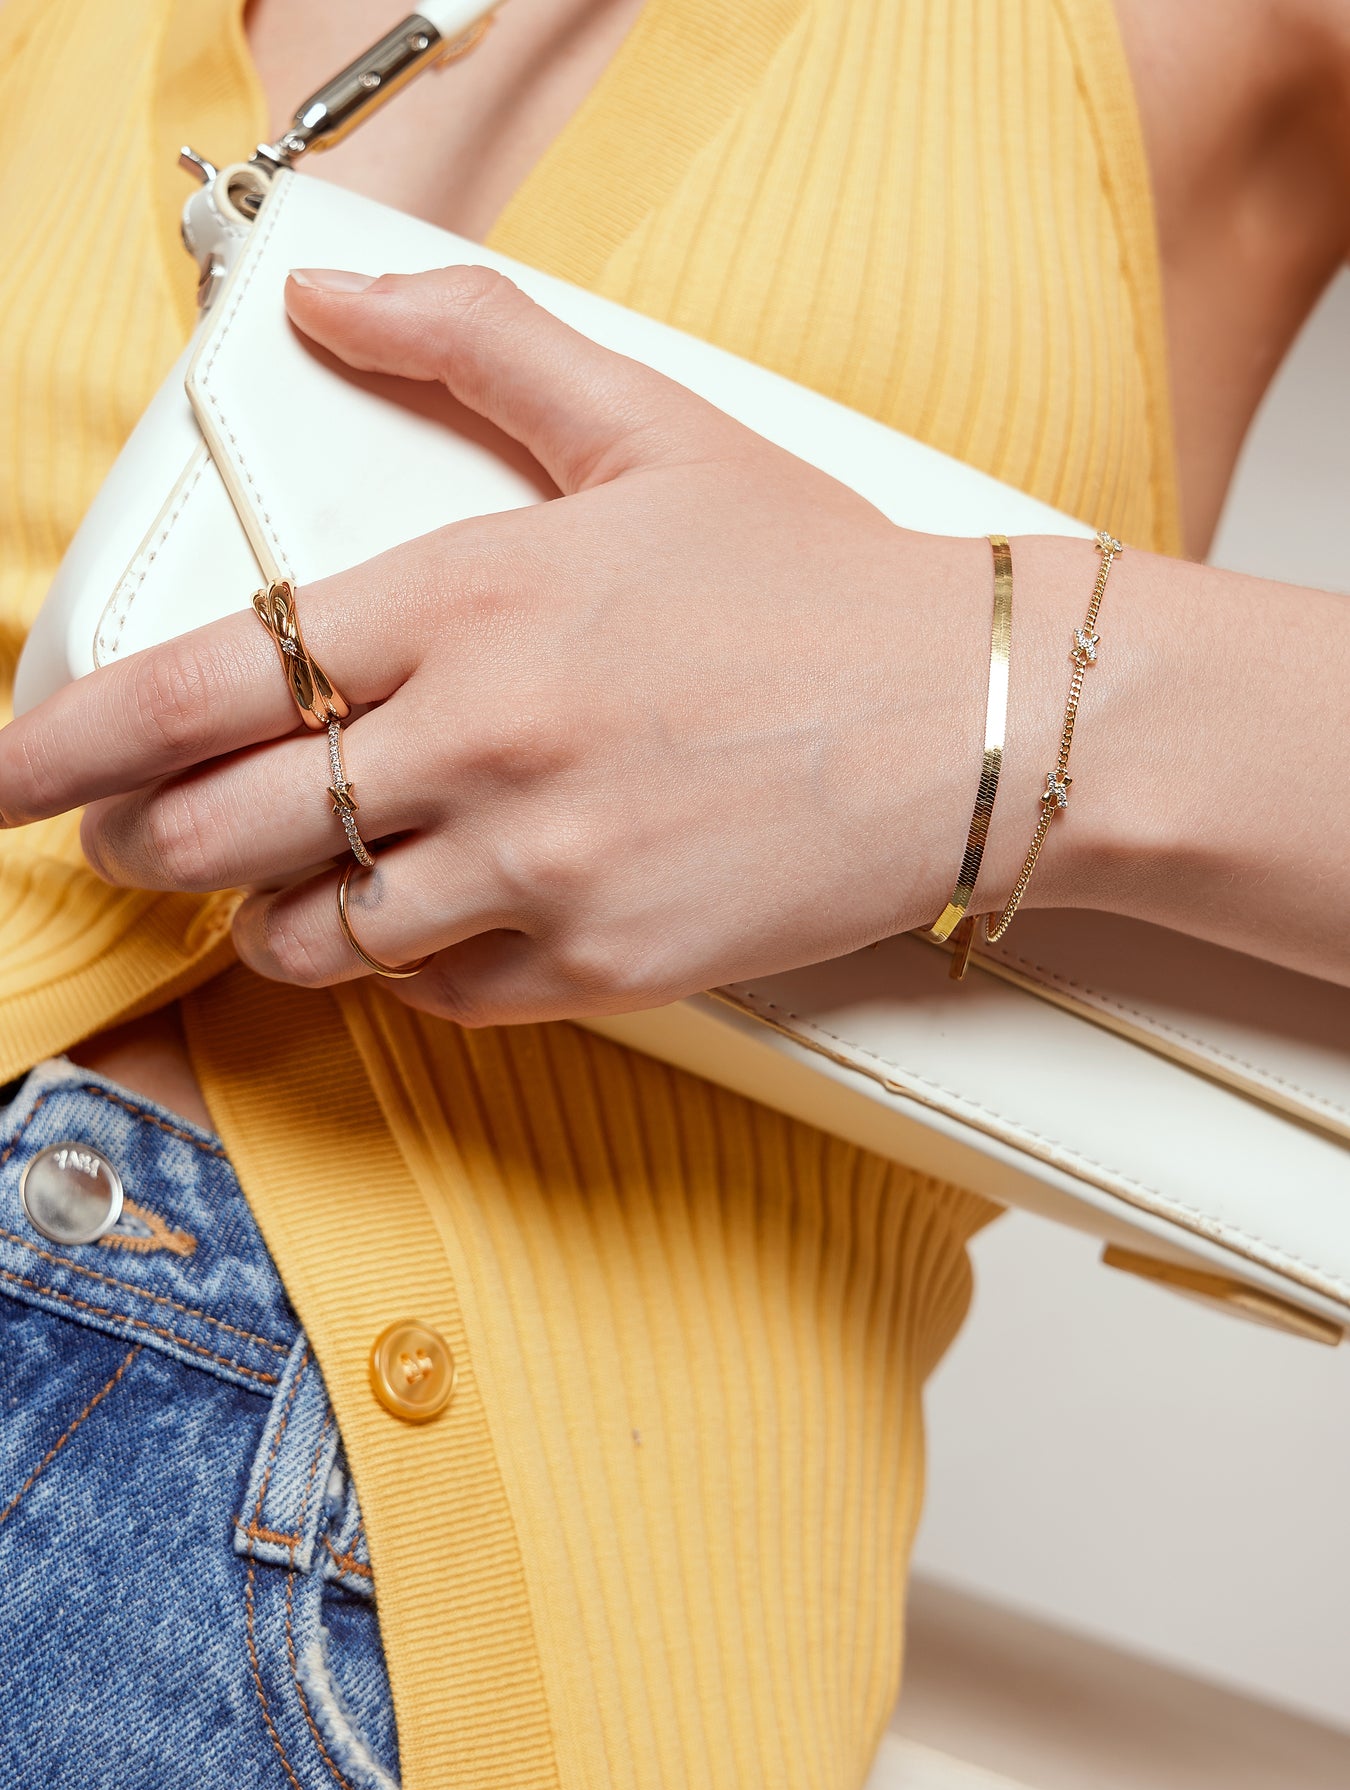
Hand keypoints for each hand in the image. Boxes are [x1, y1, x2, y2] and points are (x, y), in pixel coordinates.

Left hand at [0, 267, 1004, 1023]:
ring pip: (319, 936)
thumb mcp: (647, 428)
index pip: (206, 688)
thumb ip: (477, 347)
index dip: (72, 742)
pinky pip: (440, 998)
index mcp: (471, 600)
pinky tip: (433, 929)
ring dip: (270, 921)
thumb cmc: (815, 580)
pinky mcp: (604, 967)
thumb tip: (328, 299)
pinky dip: (406, 972)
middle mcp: (486, 744)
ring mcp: (542, 870)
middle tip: (139, 839)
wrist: (971, 716)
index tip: (12, 777)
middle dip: (150, 844)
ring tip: (282, 895)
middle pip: (226, 830)